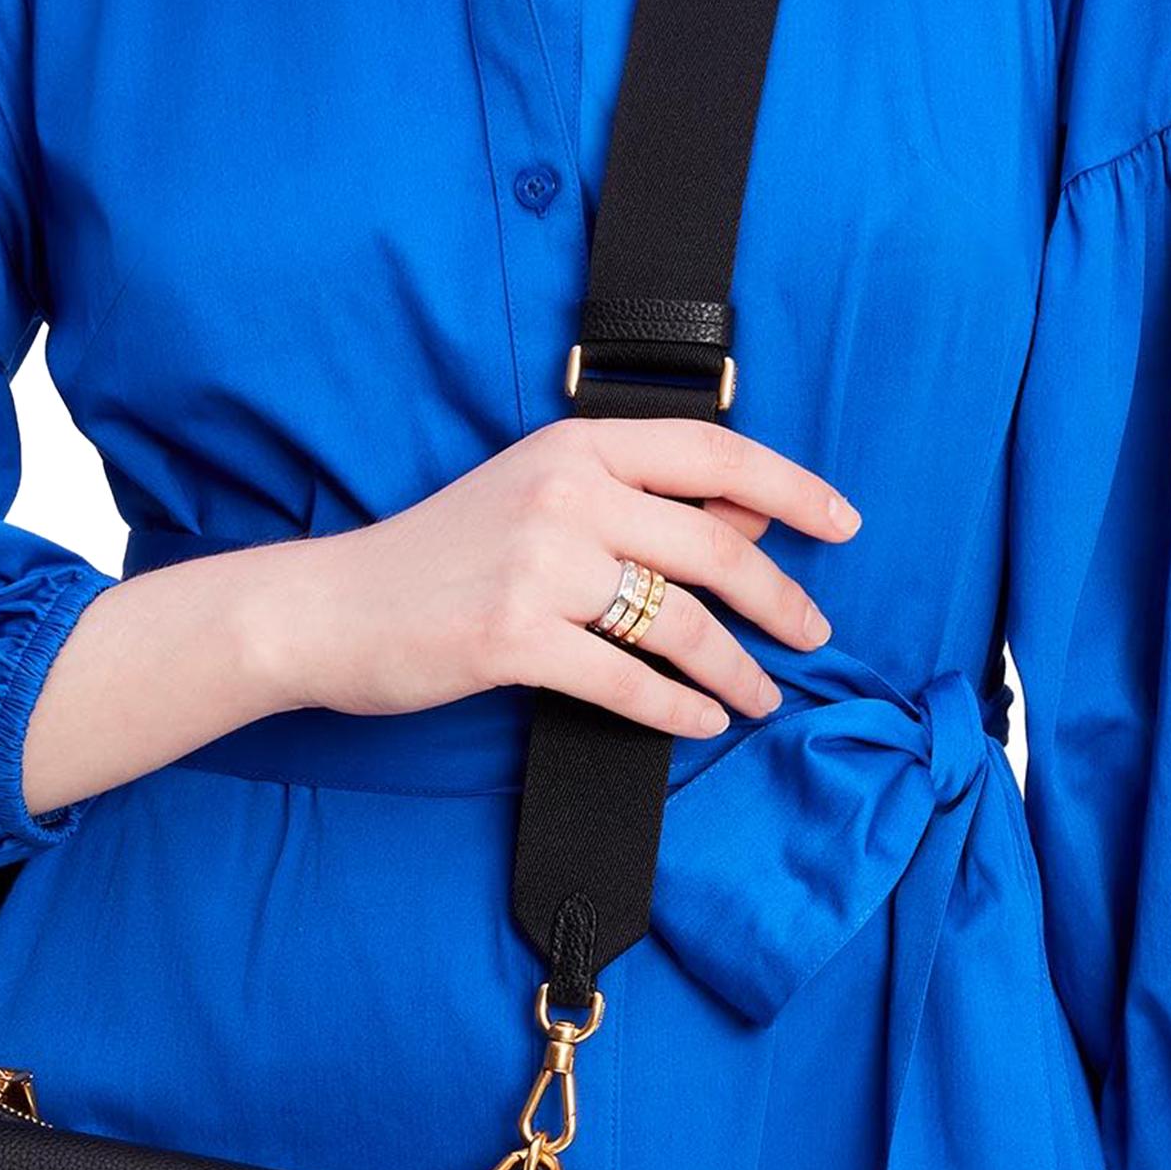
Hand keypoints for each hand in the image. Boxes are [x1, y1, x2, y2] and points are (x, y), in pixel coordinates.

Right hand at [246, 414, 859, 739]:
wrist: (326, 607)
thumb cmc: (435, 555)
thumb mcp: (536, 499)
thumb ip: (639, 500)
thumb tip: (752, 511)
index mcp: (573, 446)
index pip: (713, 453)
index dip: (792, 487)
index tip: (844, 523)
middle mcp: (562, 494)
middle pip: (711, 548)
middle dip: (778, 599)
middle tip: (811, 635)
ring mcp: (538, 566)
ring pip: (679, 623)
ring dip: (735, 668)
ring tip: (761, 696)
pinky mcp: (514, 637)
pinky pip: (627, 681)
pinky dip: (676, 709)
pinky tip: (700, 722)